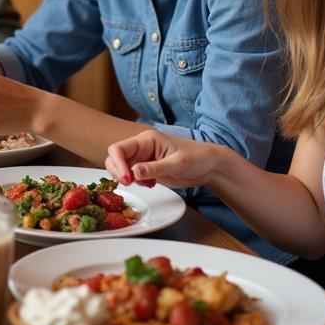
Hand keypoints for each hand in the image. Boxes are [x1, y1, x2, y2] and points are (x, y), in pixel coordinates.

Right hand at [104, 129, 220, 188]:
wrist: (209, 166)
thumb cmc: (197, 158)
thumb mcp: (177, 163)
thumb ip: (154, 168)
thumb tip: (133, 172)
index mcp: (146, 140)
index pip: (119, 148)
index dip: (117, 164)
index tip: (126, 179)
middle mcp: (141, 148)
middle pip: (115, 158)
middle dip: (118, 172)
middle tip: (130, 184)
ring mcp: (143, 159)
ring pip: (121, 168)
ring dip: (126, 178)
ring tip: (146, 183)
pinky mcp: (147, 170)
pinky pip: (131, 176)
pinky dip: (135, 183)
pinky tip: (150, 184)